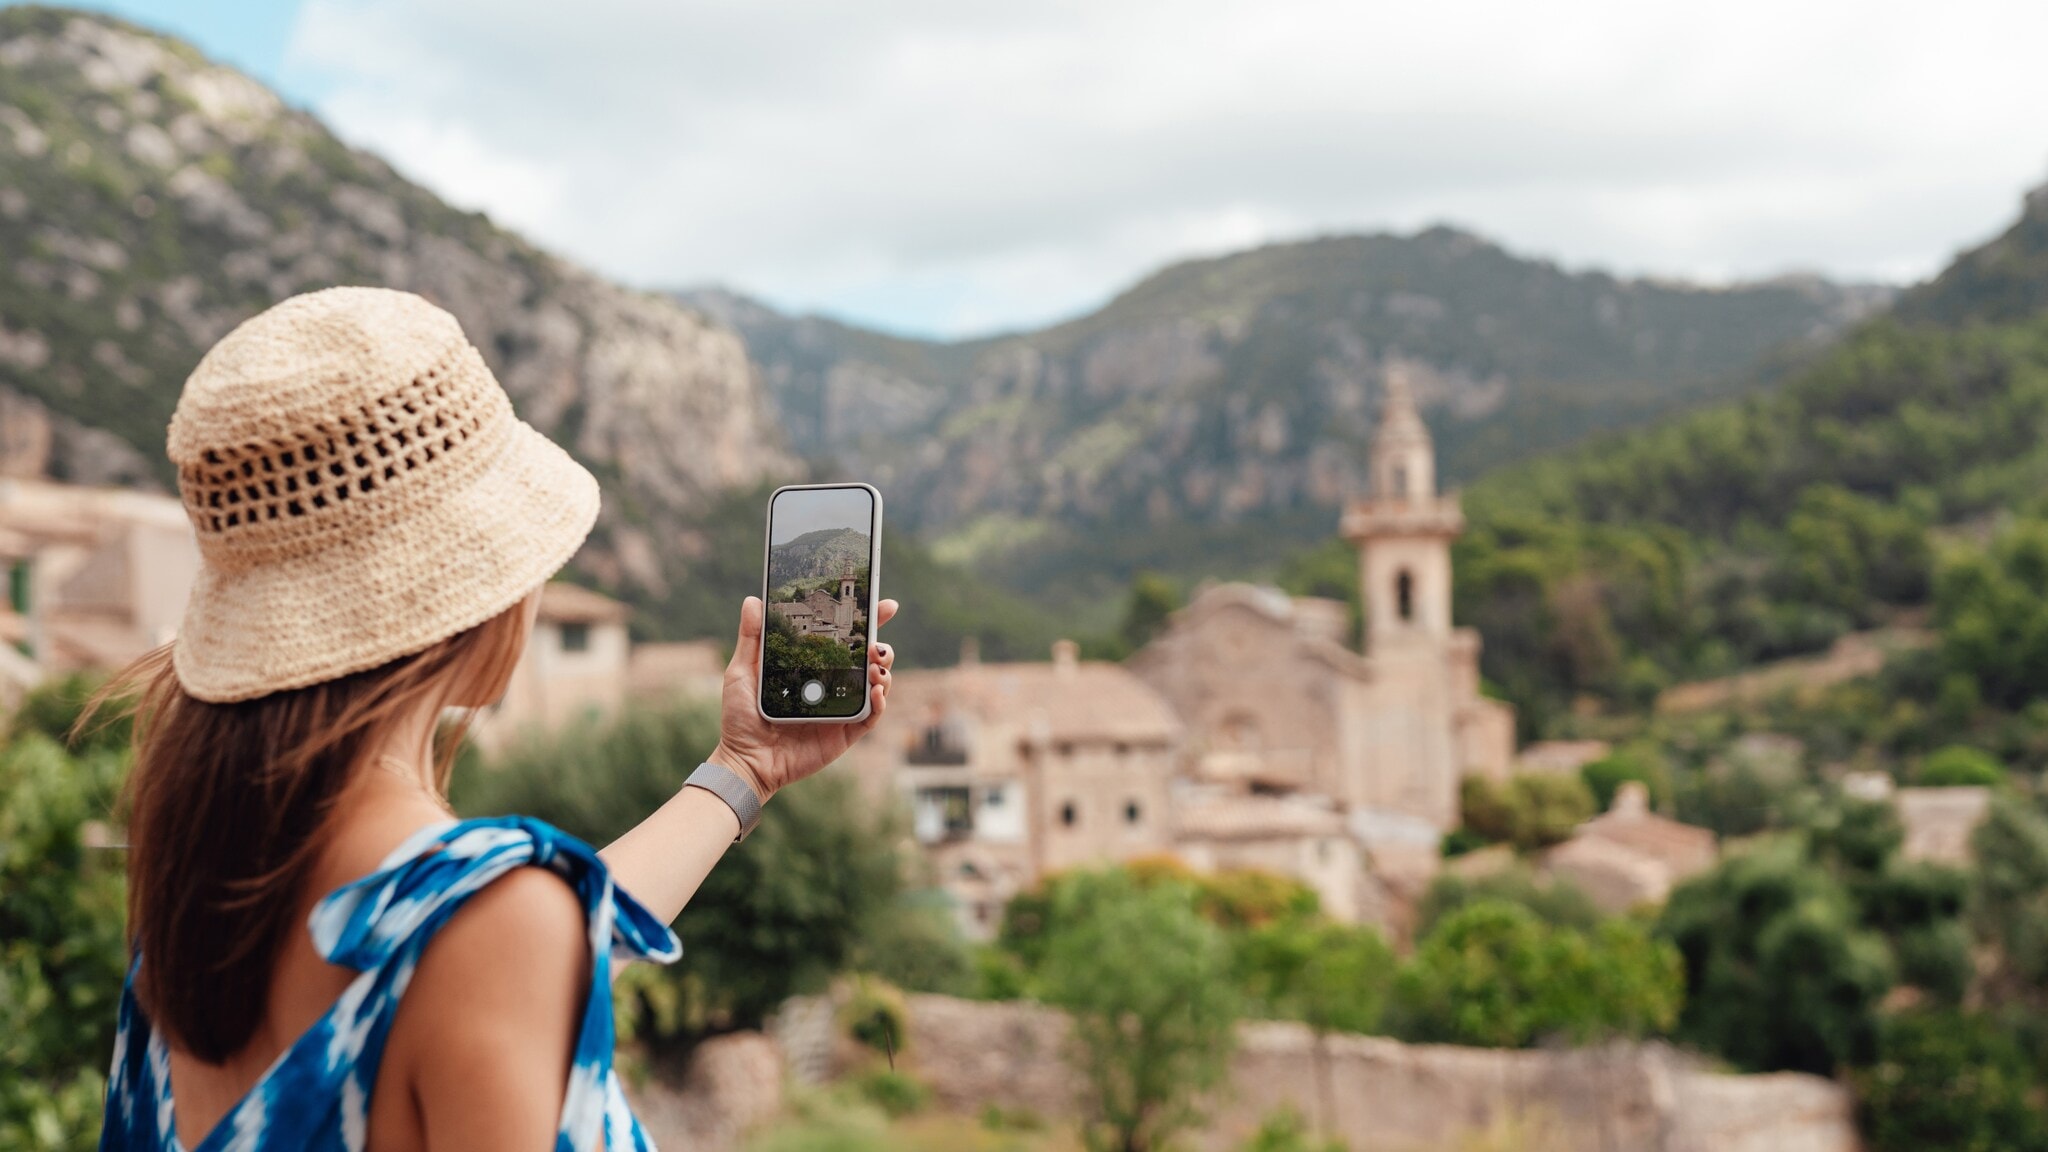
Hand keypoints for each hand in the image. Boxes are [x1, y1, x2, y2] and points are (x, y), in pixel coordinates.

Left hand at [707, 596, 897, 800]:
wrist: (745, 760)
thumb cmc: (740, 718)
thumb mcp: (742, 672)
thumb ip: (751, 638)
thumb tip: (753, 600)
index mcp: (812, 668)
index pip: (844, 640)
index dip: (867, 622)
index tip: (884, 605)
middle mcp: (830, 686)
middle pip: (868, 660)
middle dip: (882, 647)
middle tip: (877, 643)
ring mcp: (840, 709)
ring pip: (877, 685)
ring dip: (884, 671)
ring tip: (876, 665)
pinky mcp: (845, 733)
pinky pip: (871, 716)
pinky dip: (880, 703)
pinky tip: (876, 691)